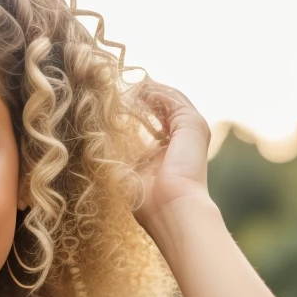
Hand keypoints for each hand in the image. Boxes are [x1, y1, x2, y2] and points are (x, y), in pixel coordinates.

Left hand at [131, 80, 212, 231]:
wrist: (172, 209)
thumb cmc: (149, 201)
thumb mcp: (132, 172)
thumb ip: (126, 153)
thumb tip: (103, 139)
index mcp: (174, 152)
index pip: (158, 124)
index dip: (140, 113)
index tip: (118, 106)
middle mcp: (186, 140)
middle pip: (165, 108)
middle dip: (145, 97)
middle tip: (122, 89)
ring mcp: (192, 131)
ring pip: (170, 100)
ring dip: (149, 92)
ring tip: (128, 87)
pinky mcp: (192, 124)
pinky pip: (172, 100)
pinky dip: (155, 93)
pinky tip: (139, 92)